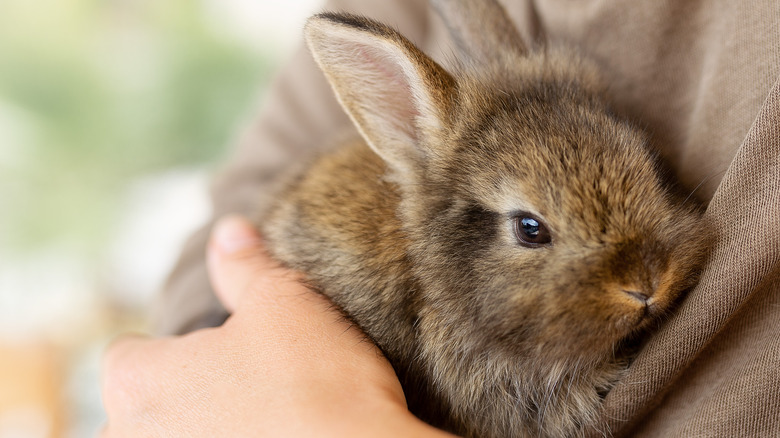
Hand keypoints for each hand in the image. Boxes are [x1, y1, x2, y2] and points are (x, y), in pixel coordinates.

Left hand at [101, 215, 453, 436]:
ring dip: (200, 428)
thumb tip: (229, 232)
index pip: (127, 355)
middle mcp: (132, 437)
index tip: (214, 350)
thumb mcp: (283, 303)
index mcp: (137, 382)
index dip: (171, 348)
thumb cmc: (315, 384)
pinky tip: (269, 436)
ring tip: (257, 419)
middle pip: (141, 407)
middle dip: (181, 393)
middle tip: (240, 386)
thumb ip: (244, 265)